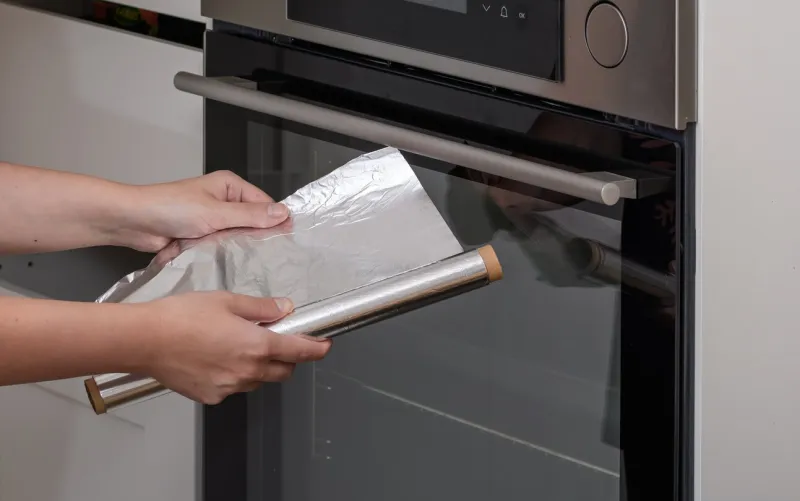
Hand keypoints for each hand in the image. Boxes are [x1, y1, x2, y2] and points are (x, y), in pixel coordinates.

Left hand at [118, 171, 288, 251]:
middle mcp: (223, 201)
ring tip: (256, 264)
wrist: (134, 222)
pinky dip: (226, 255)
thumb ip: (250, 215)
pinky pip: (222, 247)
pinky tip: (235, 267)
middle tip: (275, 257)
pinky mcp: (202, 237)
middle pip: (252, 221)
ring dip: (240, 248)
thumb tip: (283, 213)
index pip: (264, 203)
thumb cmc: (169, 208)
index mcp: (229, 186)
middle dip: (259, 237)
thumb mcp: (215, 212)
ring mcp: (212, 220)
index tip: (289, 239)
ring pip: (238, 237)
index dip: (276, 220)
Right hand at [141, 292, 330, 404]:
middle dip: (288, 358)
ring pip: (258, 381)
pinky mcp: (211, 397)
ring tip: (238, 346)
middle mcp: (248, 371)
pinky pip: (233, 388)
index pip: (300, 351)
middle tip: (277, 341)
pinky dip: (234, 376)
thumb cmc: (181, 317)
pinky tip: (216, 359)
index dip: (316, 349)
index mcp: (257, 345)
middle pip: (284, 371)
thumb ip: (261, 308)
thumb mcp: (227, 301)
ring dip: (260, 367)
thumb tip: (284, 309)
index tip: (324, 345)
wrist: (145, 340)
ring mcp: (230, 387)